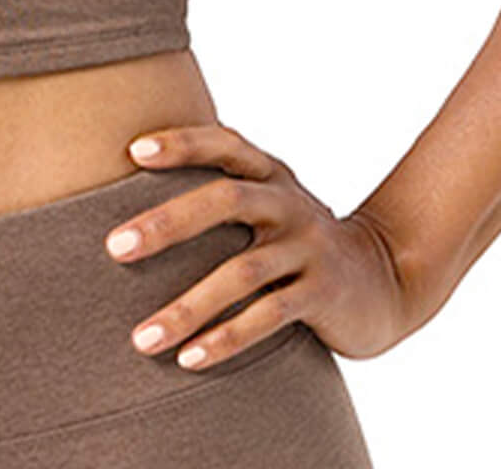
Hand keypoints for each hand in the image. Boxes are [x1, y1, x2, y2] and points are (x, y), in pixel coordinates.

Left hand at [105, 121, 415, 371]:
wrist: (385, 277)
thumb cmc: (298, 238)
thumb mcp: (270, 202)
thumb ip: (222, 192)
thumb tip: (134, 189)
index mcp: (270, 173)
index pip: (224, 145)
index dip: (182, 143)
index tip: (133, 152)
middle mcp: (288, 202)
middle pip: (225, 200)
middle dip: (167, 223)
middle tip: (114, 247)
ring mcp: (308, 247)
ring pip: (241, 272)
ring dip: (187, 306)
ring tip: (142, 337)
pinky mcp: (323, 294)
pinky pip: (268, 317)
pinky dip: (226, 338)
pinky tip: (189, 358)